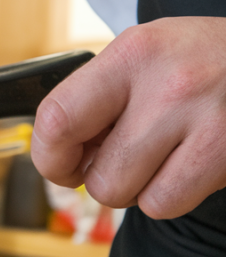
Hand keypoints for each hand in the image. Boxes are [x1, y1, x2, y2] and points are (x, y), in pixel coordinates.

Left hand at [31, 16, 225, 218]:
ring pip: (127, 196)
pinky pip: (166, 203)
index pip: (57, 119)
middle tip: (125, 158)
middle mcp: (168, 83)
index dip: (50, 156)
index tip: (63, 163)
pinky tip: (188, 165)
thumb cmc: (202, 63)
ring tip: (162, 157)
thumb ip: (97, 97)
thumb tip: (57, 154)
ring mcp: (205, 120)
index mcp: (134, 53)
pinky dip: (170, 194)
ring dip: (137, 189)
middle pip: (96, 175)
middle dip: (102, 179)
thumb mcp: (146, 56)